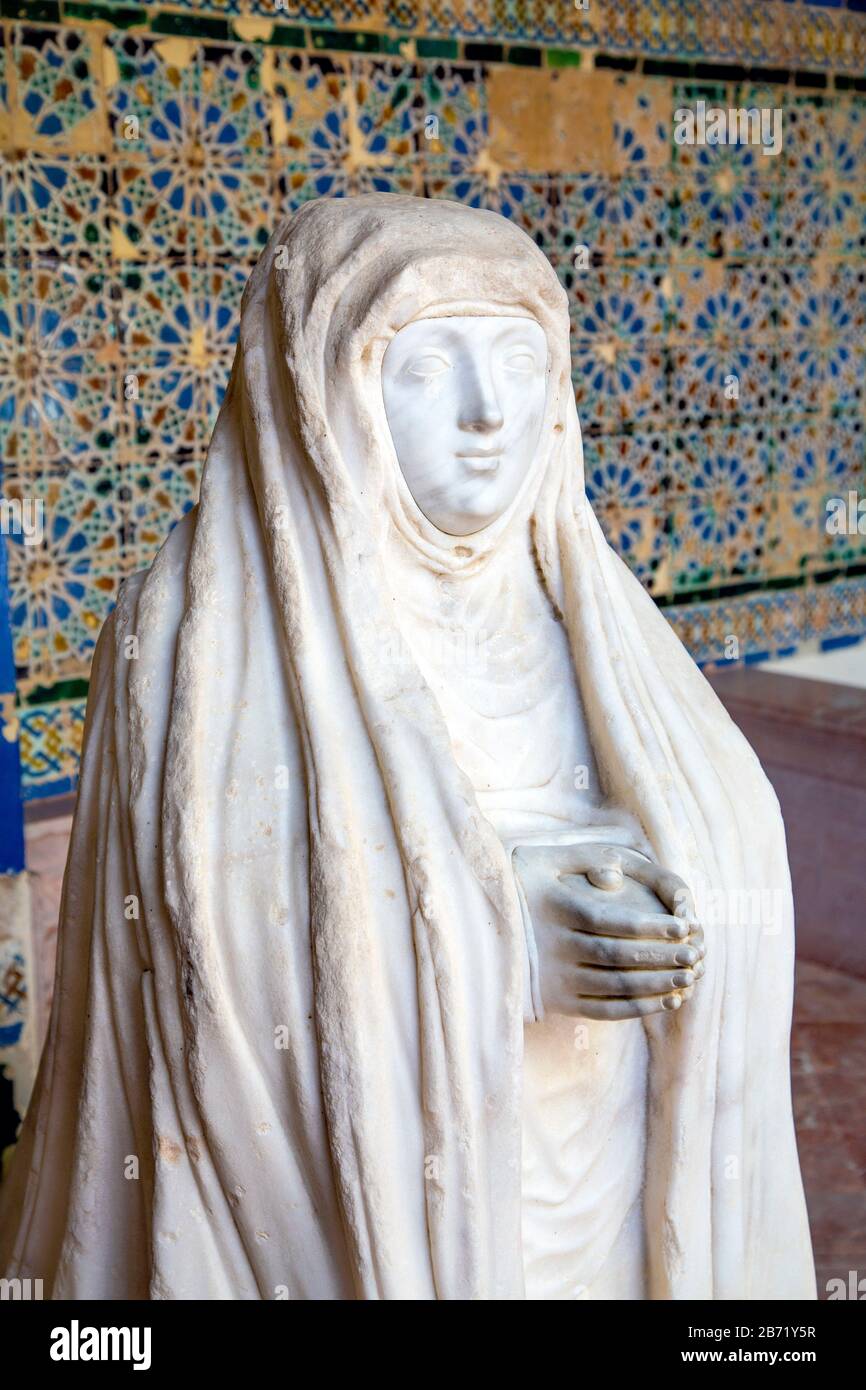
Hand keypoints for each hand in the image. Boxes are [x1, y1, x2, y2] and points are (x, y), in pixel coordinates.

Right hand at [513, 842, 704, 1020]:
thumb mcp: (542, 859)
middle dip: (662, 957)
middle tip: (695, 954)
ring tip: (688, 977)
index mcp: (555, 909)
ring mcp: (554, 979)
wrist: (476, 927)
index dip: (652, 927)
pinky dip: (638, 1010)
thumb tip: (615, 875)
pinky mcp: (557, 1003)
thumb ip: (583, 857)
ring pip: (614, 987)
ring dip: (657, 985)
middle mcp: (553, 947)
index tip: (685, 926)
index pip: (612, 922)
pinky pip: (603, 1010)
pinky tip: (666, 1001)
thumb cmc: (520, 884)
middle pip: (618, 957)